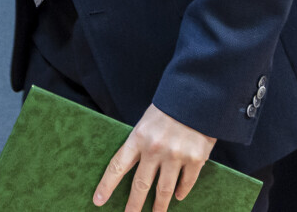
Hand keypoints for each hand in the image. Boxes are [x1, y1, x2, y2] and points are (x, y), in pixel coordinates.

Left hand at [93, 104, 215, 211]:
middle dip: (134, 205)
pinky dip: (182, 191)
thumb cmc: (169, 107)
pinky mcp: (195, 159)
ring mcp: (176, 155)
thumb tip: (136, 167)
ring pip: (165, 190)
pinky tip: (178, 197)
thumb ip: (141, 143)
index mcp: (138, 137)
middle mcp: (155, 149)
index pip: (117, 166)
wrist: (198, 95)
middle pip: (141, 185)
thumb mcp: (147, 121)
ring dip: (160, 206)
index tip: (98, 201)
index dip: (107, 185)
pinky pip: (186, 182)